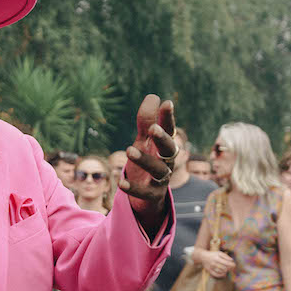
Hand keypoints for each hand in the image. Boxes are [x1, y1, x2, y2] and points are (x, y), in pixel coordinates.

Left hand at [116, 96, 174, 216]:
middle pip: (169, 149)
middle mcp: (166, 161)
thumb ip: (147, 120)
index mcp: (164, 146)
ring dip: (145, 160)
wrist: (146, 194)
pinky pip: (145, 192)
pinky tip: (121, 182)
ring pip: (159, 170)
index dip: (168, 118)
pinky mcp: (152, 195)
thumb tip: (153, 96)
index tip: (167, 103)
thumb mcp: (144, 140)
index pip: (169, 130)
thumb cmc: (148, 161)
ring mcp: (161, 180)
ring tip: (129, 151)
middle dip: (163, 139)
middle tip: (152, 128)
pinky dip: (134, 188)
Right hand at [201, 249, 235, 278]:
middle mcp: (214, 263)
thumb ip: (226, 256)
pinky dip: (221, 275)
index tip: (234, 265)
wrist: (203, 256)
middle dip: (229, 268)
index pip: (227, 263)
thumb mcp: (219, 253)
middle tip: (231, 268)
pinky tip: (224, 274)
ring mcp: (211, 267)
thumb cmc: (213, 254)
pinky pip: (216, 275)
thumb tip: (232, 260)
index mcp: (217, 258)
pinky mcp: (209, 271)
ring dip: (226, 272)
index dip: (232, 265)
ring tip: (227, 270)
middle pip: (224, 268)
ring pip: (221, 272)